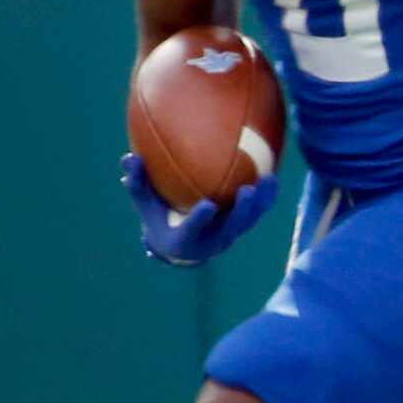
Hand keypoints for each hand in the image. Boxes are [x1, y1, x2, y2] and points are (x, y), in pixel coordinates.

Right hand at [122, 155, 279, 266]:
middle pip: (231, 228)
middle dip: (240, 212)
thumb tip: (128, 157)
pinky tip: (274, 175)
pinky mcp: (242, 228)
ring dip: (260, 203)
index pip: (193, 230)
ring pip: (249, 222)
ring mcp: (230, 236)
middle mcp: (211, 241)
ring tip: (268, 179)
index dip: (201, 219)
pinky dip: (267, 197)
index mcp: (185, 239)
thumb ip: (138, 183)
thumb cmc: (160, 219)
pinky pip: (258, 213)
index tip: (207, 205)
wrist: (182, 245)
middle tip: (247, 190)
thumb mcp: (146, 205)